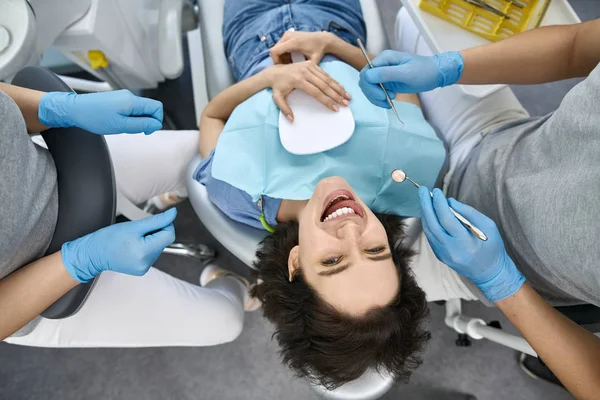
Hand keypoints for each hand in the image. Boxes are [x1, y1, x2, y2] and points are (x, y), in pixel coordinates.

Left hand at [38, 90, 162, 134]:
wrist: (75, 109)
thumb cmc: (94, 117)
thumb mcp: (121, 125)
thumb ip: (142, 125)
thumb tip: (156, 124)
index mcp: (132, 101)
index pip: (157, 108)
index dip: (156, 121)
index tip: (146, 130)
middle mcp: (129, 96)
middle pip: (150, 108)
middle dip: (146, 121)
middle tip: (133, 129)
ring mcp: (123, 97)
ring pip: (141, 110)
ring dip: (137, 120)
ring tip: (123, 125)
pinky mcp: (118, 99)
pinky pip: (132, 109)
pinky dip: (130, 117)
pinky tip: (119, 122)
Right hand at [61, 209, 176, 281]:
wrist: (93, 253)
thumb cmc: (108, 239)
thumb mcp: (134, 226)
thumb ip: (157, 220)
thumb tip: (172, 214)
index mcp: (145, 252)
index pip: (169, 235)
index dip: (165, 225)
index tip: (154, 221)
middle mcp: (146, 263)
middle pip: (164, 241)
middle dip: (155, 232)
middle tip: (138, 230)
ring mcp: (144, 268)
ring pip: (158, 247)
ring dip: (151, 239)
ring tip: (133, 239)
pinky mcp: (141, 269)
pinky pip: (151, 254)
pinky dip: (146, 246)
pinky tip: (134, 245)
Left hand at [264, 61, 350, 120]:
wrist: (274, 72)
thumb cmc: (277, 87)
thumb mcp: (277, 98)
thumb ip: (284, 109)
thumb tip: (292, 120)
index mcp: (298, 80)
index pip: (316, 92)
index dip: (326, 101)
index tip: (334, 108)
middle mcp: (305, 71)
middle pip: (324, 85)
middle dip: (336, 95)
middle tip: (346, 103)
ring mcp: (309, 66)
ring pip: (327, 79)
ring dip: (338, 88)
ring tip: (347, 96)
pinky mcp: (311, 63)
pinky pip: (325, 74)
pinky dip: (334, 81)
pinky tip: (341, 88)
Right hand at [270, 30, 333, 64]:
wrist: (323, 39)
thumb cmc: (319, 51)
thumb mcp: (314, 61)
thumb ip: (307, 70)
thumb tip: (300, 83)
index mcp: (293, 42)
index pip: (275, 51)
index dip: (275, 61)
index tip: (281, 68)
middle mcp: (288, 36)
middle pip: (274, 50)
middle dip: (278, 59)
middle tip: (286, 67)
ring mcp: (288, 33)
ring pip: (277, 47)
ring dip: (281, 56)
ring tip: (290, 63)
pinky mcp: (288, 33)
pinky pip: (281, 44)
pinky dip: (284, 52)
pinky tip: (291, 58)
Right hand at [359, 50, 463, 107]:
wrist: (435, 74)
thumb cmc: (424, 72)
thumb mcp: (406, 74)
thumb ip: (386, 74)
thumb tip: (367, 76)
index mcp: (384, 59)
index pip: (366, 73)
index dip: (370, 87)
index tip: (383, 96)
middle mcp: (381, 64)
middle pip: (365, 81)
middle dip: (373, 93)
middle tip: (387, 100)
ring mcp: (383, 73)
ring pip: (368, 87)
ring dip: (375, 98)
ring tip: (389, 101)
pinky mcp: (386, 81)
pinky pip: (375, 91)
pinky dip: (379, 99)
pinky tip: (389, 101)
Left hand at [419, 187, 524, 301]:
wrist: (490, 273)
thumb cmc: (492, 247)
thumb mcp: (488, 226)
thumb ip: (469, 213)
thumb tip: (449, 202)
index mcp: (465, 243)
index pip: (447, 220)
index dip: (439, 204)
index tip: (436, 191)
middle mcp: (451, 250)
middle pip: (432, 224)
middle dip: (426, 205)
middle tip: (423, 191)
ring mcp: (443, 255)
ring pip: (428, 231)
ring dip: (425, 213)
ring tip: (424, 199)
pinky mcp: (440, 256)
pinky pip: (430, 236)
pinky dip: (428, 223)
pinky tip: (428, 213)